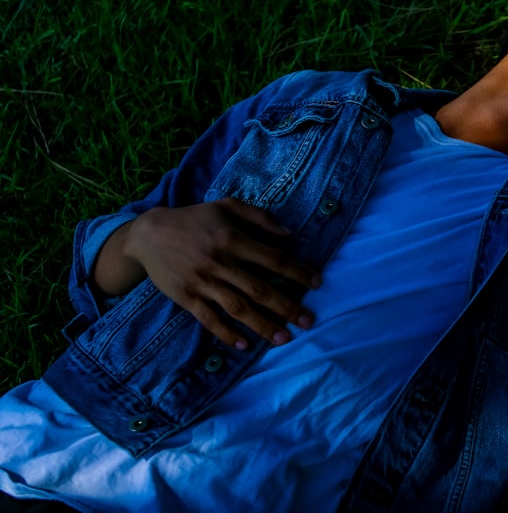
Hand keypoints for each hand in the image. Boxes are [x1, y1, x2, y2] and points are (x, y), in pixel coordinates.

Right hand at [121, 198, 319, 349]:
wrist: (148, 233)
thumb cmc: (194, 218)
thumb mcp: (227, 206)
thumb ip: (260, 217)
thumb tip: (289, 234)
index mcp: (233, 239)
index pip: (273, 259)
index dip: (297, 272)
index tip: (317, 283)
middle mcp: (220, 262)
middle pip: (260, 289)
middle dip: (287, 307)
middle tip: (308, 321)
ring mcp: (202, 282)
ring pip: (238, 308)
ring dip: (262, 325)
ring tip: (283, 338)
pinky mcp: (186, 297)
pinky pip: (209, 319)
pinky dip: (226, 333)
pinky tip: (244, 345)